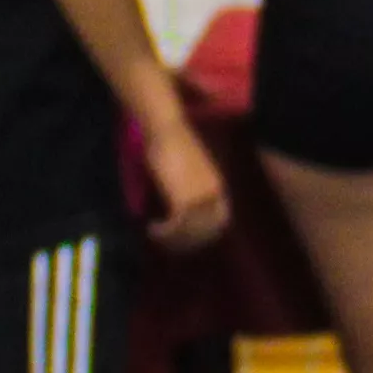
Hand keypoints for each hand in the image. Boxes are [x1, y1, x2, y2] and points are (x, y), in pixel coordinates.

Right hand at [142, 115, 234, 254]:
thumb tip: (179, 210)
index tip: (187, 237)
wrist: (168, 129)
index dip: (205, 233)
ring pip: (190, 232)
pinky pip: (176, 227)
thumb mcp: (188, 170)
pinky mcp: (185, 201)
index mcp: (218, 187)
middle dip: (186, 242)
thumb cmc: (173, 144)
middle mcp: (214, 195)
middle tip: (167, 243)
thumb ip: (190, 189)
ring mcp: (202, 199)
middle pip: (205, 231)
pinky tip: (152, 228)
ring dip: (171, 239)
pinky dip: (163, 232)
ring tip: (156, 235)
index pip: (221, 220)